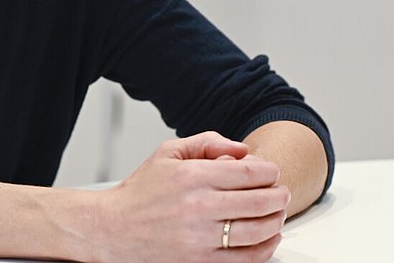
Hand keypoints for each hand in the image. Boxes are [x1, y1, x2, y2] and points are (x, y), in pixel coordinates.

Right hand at [88, 132, 289, 262]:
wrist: (112, 229)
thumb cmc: (141, 192)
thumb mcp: (167, 153)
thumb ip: (207, 142)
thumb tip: (243, 149)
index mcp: (192, 176)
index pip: (249, 173)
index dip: (270, 171)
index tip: (271, 173)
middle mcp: (198, 207)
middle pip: (260, 201)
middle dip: (279, 195)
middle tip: (281, 192)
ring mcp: (200, 238)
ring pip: (258, 230)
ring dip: (276, 220)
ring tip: (277, 213)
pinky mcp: (200, 261)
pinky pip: (247, 258)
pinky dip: (266, 248)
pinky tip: (268, 237)